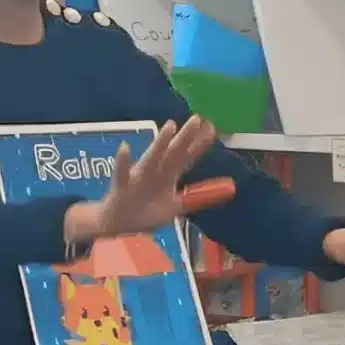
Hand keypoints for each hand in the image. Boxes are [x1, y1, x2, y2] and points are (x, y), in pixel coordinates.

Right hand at [65, 117, 219, 243]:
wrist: (117, 225)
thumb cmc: (147, 213)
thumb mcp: (176, 207)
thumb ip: (198, 197)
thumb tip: (228, 190)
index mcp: (168, 176)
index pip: (187, 157)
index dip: (200, 145)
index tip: (212, 129)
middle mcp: (156, 172)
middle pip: (173, 153)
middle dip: (185, 137)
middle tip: (197, 118)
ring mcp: (139, 178)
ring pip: (152, 158)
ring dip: (160, 143)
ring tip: (170, 126)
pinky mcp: (122, 187)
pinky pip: (121, 173)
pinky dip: (122, 162)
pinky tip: (123, 148)